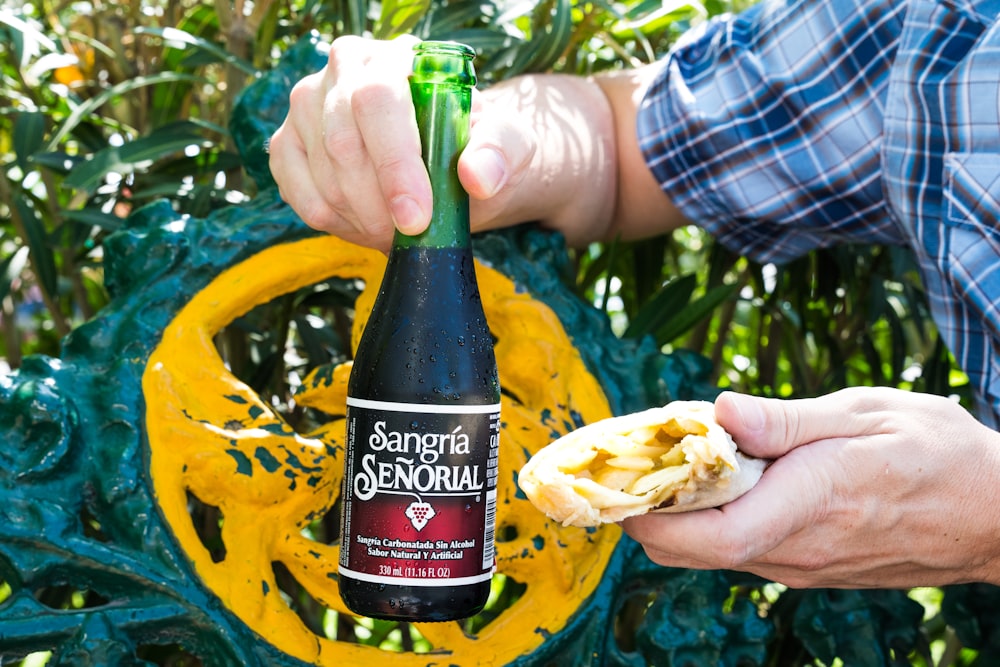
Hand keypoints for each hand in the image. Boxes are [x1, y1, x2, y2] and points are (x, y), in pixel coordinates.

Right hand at [268, 35, 538, 251]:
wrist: (454, 164)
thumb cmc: (478, 147)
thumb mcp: (509, 145)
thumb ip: (501, 153)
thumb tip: (477, 177)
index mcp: (397, 57)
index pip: (378, 99)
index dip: (394, 165)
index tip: (417, 218)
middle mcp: (343, 70)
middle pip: (341, 140)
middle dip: (378, 204)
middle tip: (412, 234)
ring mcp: (308, 107)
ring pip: (321, 174)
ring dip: (362, 218)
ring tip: (399, 230)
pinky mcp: (288, 146)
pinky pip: (300, 196)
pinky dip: (337, 224)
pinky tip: (369, 225)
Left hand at [621, 387, 999, 587]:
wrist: (993, 511)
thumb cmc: (935, 452)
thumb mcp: (864, 415)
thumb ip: (786, 420)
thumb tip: (721, 412)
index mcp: (810, 503)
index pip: (712, 534)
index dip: (651, 518)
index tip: (615, 485)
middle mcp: (798, 548)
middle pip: (692, 551)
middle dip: (646, 513)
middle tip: (630, 461)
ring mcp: (802, 565)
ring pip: (711, 552)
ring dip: (677, 515)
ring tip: (669, 461)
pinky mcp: (808, 566)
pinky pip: (740, 549)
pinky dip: (711, 520)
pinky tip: (719, 479)